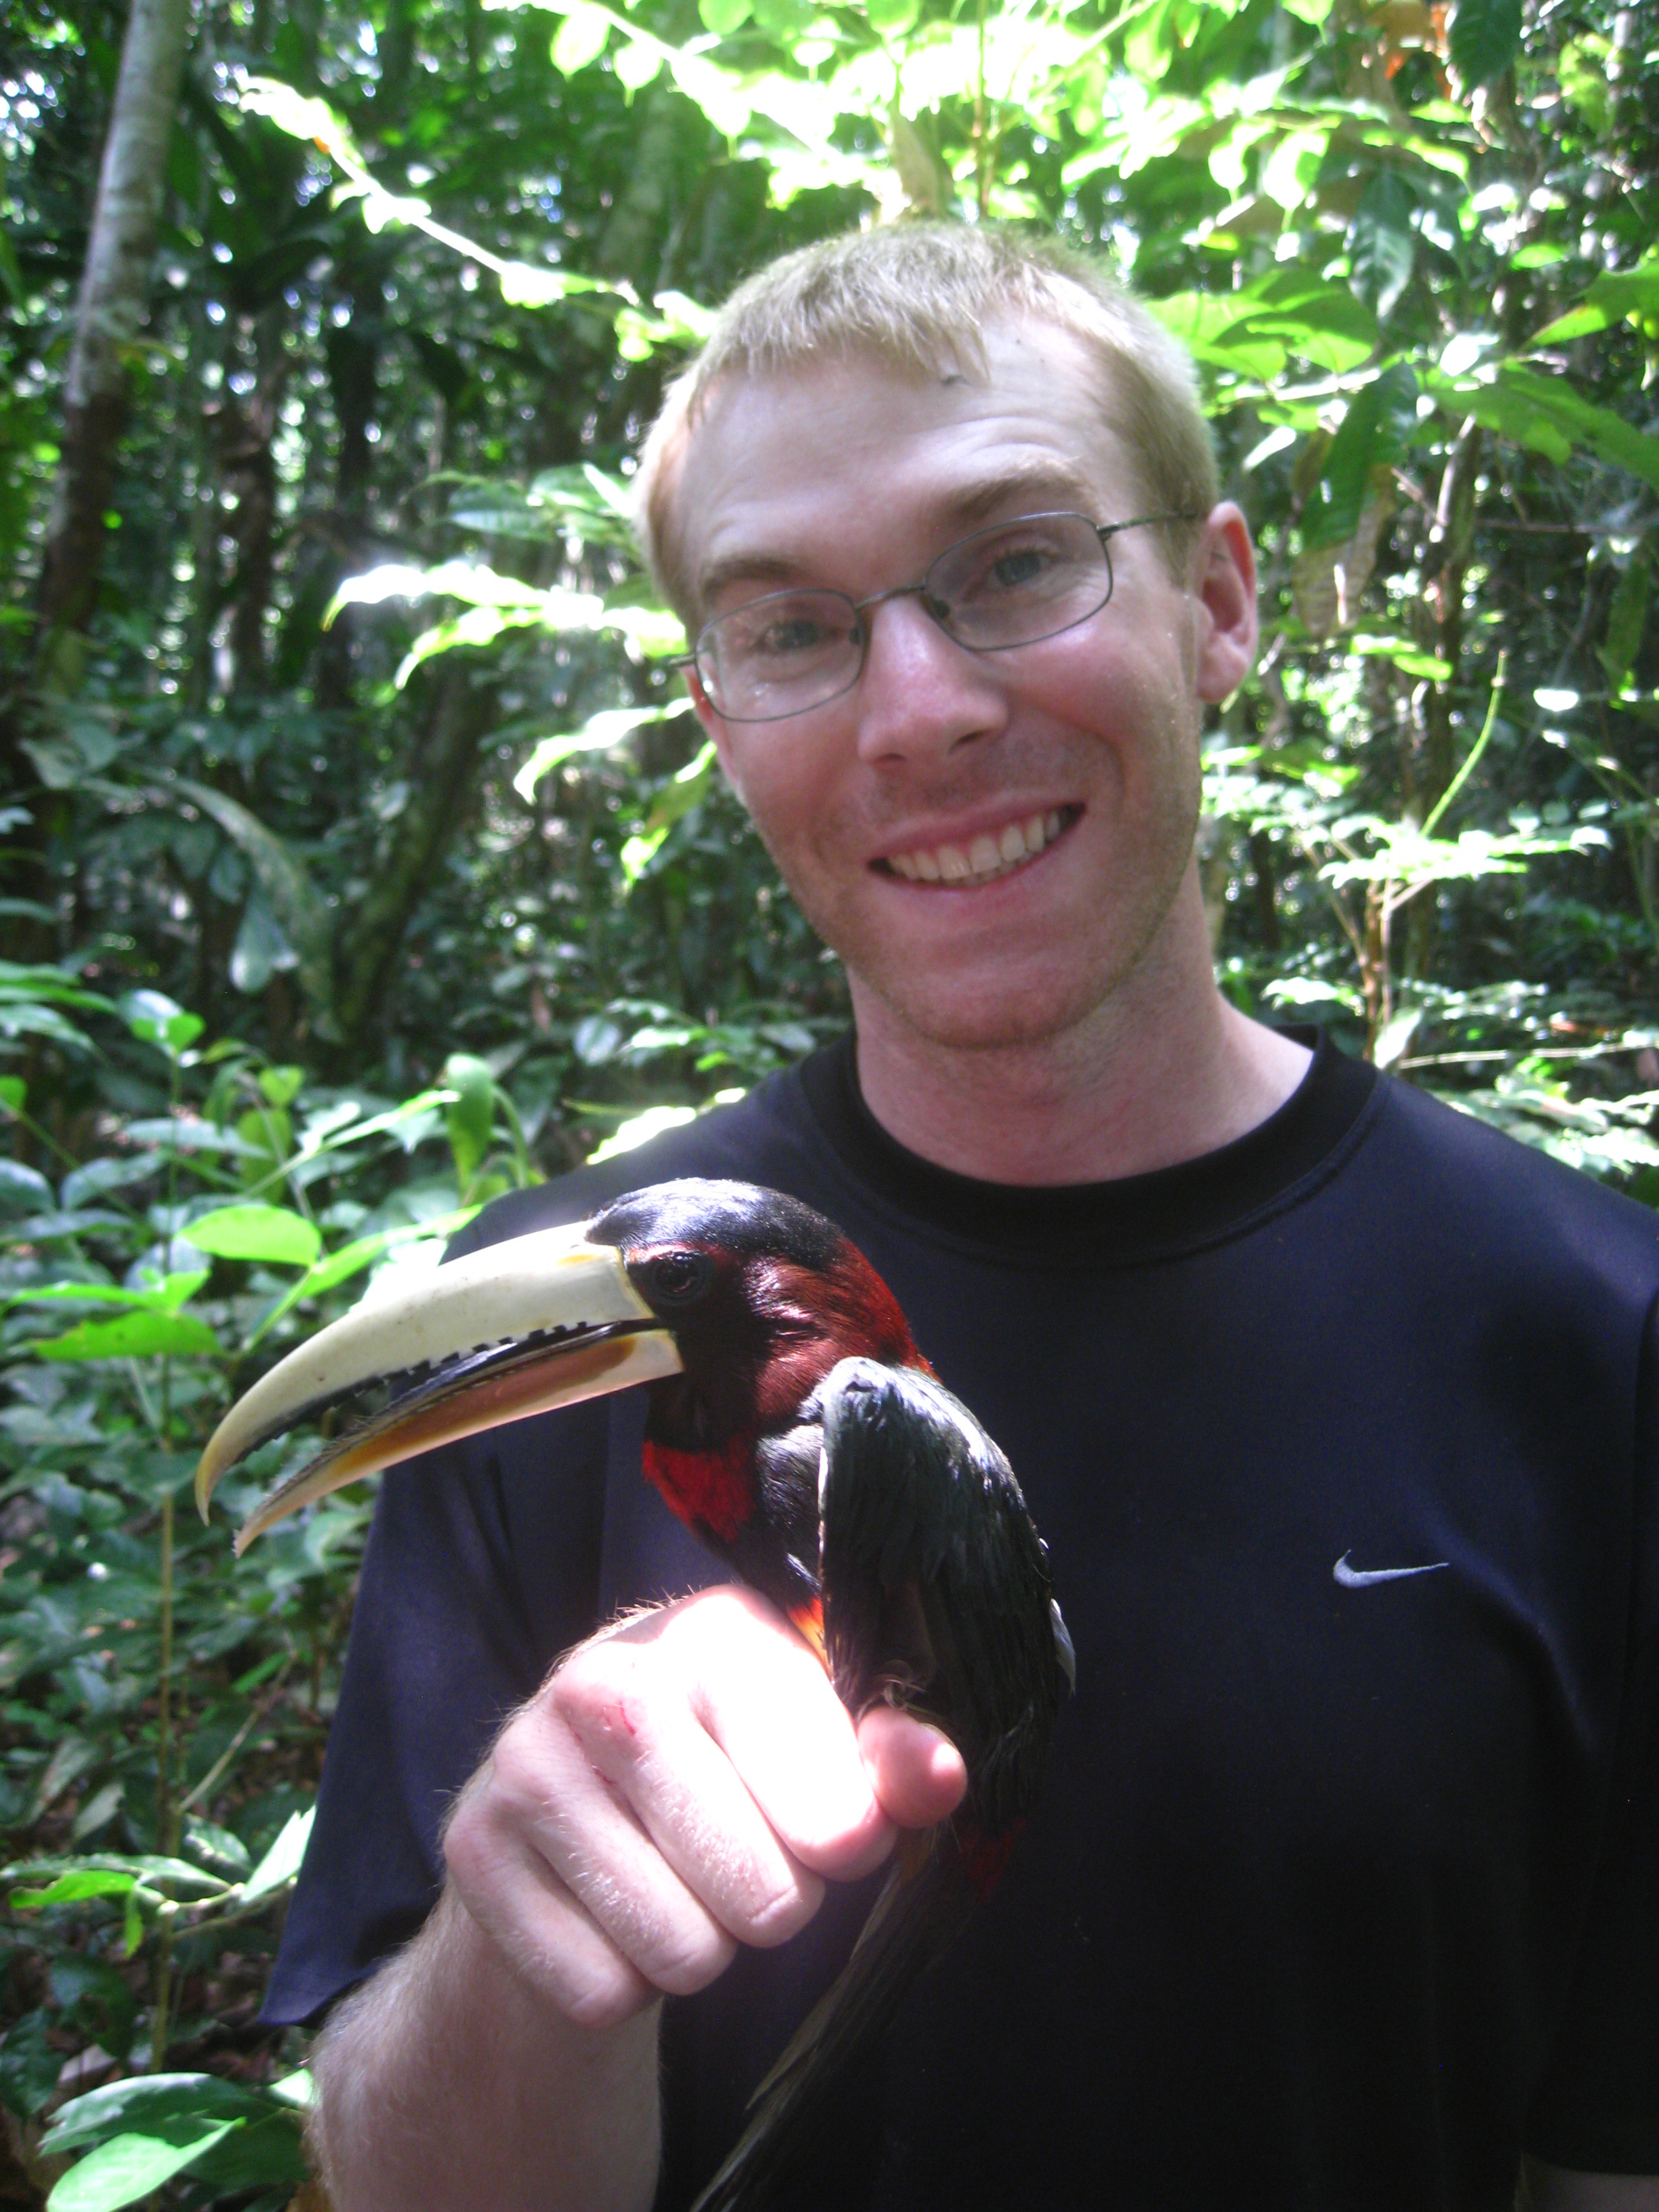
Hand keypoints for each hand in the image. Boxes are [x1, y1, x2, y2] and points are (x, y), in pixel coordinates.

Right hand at [441, 1584, 966, 2031]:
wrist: (574, 1807)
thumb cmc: (731, 1766)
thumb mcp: (821, 1745)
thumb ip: (890, 1761)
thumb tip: (942, 1774)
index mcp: (713, 1632)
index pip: (833, 1801)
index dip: (848, 1844)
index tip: (835, 1833)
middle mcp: (604, 1677)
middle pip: (766, 1893)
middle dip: (776, 1904)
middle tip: (744, 1858)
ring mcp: (525, 1761)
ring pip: (682, 1952)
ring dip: (702, 1946)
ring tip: (681, 1881)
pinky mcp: (472, 1850)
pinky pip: (599, 1993)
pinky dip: (623, 1982)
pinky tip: (611, 1910)